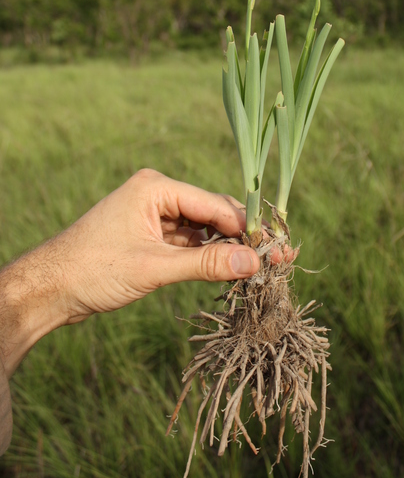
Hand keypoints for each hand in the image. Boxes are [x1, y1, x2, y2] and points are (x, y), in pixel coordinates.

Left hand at [0, 169, 260, 376]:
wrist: (49, 289)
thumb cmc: (93, 270)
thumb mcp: (153, 268)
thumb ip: (205, 265)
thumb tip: (252, 263)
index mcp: (156, 188)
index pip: (214, 204)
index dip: (247, 228)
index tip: (276, 248)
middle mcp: (159, 195)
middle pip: (213, 214)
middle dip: (244, 237)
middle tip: (280, 258)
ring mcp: (155, 216)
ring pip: (204, 230)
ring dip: (229, 249)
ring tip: (262, 267)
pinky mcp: (152, 236)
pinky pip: (190, 243)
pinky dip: (210, 256)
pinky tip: (233, 269)